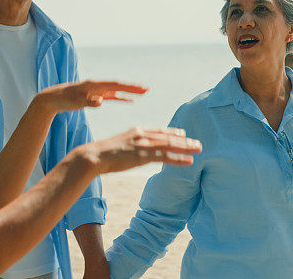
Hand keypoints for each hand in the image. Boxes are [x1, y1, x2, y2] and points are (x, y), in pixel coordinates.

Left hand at [35, 80, 147, 112]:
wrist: (52, 98)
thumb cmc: (62, 100)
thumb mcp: (74, 102)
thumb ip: (88, 102)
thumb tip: (101, 101)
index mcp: (94, 85)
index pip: (114, 85)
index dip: (128, 87)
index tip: (141, 89)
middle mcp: (97, 85)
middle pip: (119, 85)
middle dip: (133, 87)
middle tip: (148, 89)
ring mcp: (97, 90)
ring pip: (117, 90)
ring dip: (130, 91)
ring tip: (144, 92)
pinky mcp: (96, 95)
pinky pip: (112, 95)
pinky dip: (121, 97)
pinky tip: (130, 100)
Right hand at [83, 127, 201, 173]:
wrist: (94, 156)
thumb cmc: (103, 154)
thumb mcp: (119, 145)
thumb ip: (130, 146)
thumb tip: (135, 152)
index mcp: (137, 131)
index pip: (159, 130)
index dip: (172, 132)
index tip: (183, 133)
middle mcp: (142, 135)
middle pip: (168, 137)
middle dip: (184, 140)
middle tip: (198, 143)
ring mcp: (143, 145)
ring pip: (169, 145)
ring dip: (186, 148)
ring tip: (198, 149)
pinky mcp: (143, 156)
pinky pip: (165, 157)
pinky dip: (179, 159)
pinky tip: (189, 161)